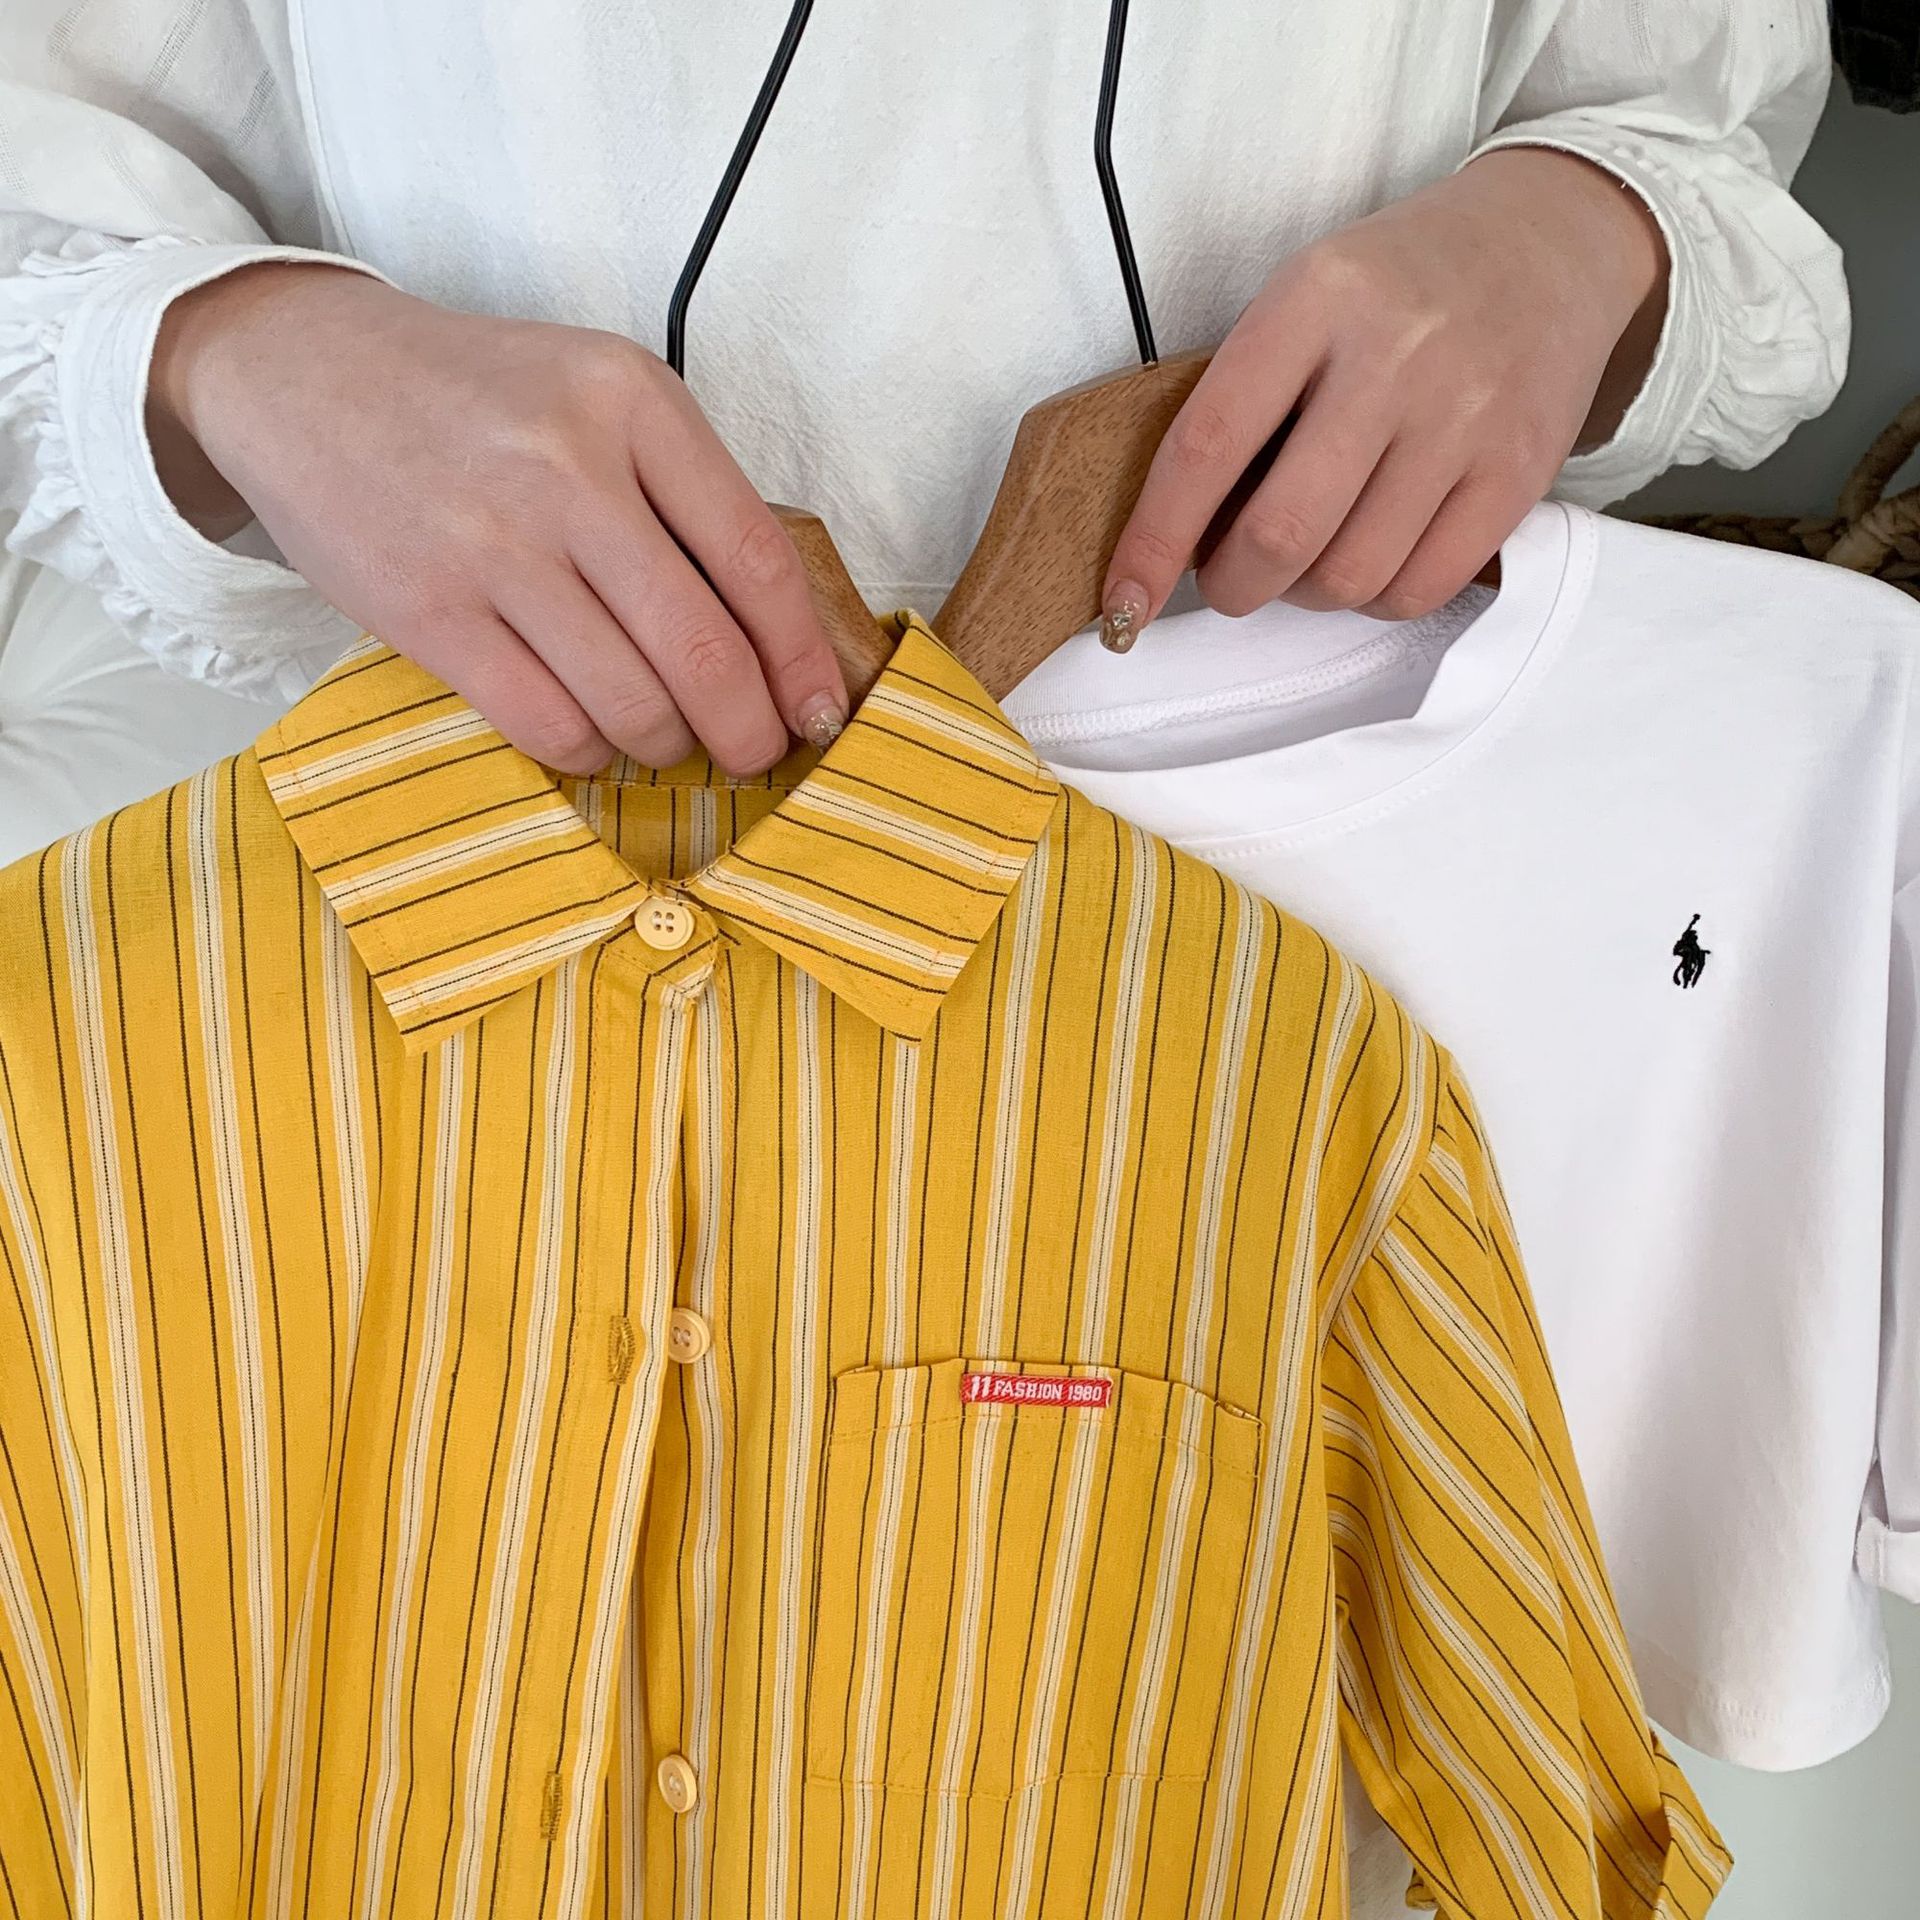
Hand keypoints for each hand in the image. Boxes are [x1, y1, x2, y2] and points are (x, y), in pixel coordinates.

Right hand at [148, 263, 846, 774]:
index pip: (759, 559)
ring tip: (666, 739)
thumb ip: (681, 491)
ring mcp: (494, 544)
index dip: (802, 658)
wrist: (300, 374)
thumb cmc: (475, 400)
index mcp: (633, 403)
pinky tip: (592, 735)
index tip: (820, 711)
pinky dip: (589, 753)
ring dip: (667, 746)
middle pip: (705, 650)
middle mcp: (570, 469)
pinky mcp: (429, 611)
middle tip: (754, 754)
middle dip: (749, 730)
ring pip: (632, 701)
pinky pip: (548, 725)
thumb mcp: (595, 396)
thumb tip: (777, 635)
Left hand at [1102, 147, 1666, 638]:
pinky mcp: (1518, 471)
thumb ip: (1246, 398)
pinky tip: (1370, 560)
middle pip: (1280, 534)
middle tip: (1230, 577)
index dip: (1153, 542)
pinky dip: (1375, 599)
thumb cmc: (1400, 287)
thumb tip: (1178, 537)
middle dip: (1233, 584)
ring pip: (1349, 575)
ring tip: (1309, 558)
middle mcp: (1392, 358)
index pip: (1206, 446)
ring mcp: (1464, 418)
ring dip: (1305, 594)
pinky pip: (1421, 587)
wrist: (1550, 242)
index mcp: (1315, 301)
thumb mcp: (1307, 297)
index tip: (1122, 599)